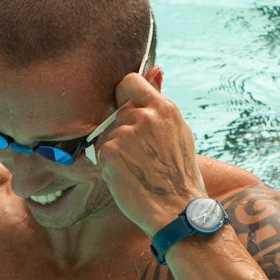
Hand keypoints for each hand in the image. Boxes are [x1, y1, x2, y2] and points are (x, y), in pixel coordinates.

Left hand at [90, 73, 207, 234]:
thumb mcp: (178, 132)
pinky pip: (100, 153)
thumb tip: (155, 70)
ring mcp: (125, 133)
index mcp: (163, 108)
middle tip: (140, 156)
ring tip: (137, 169)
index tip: (127, 108)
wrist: (177, 209)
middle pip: (116, 113)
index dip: (124, 94)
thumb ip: (160, 102)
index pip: (130, 81)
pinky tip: (128, 178)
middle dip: (122, 131)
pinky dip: (109, 166)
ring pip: (107, 135)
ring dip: (115, 151)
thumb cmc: (179, 174)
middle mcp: (143, 116)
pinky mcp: (109, 152)